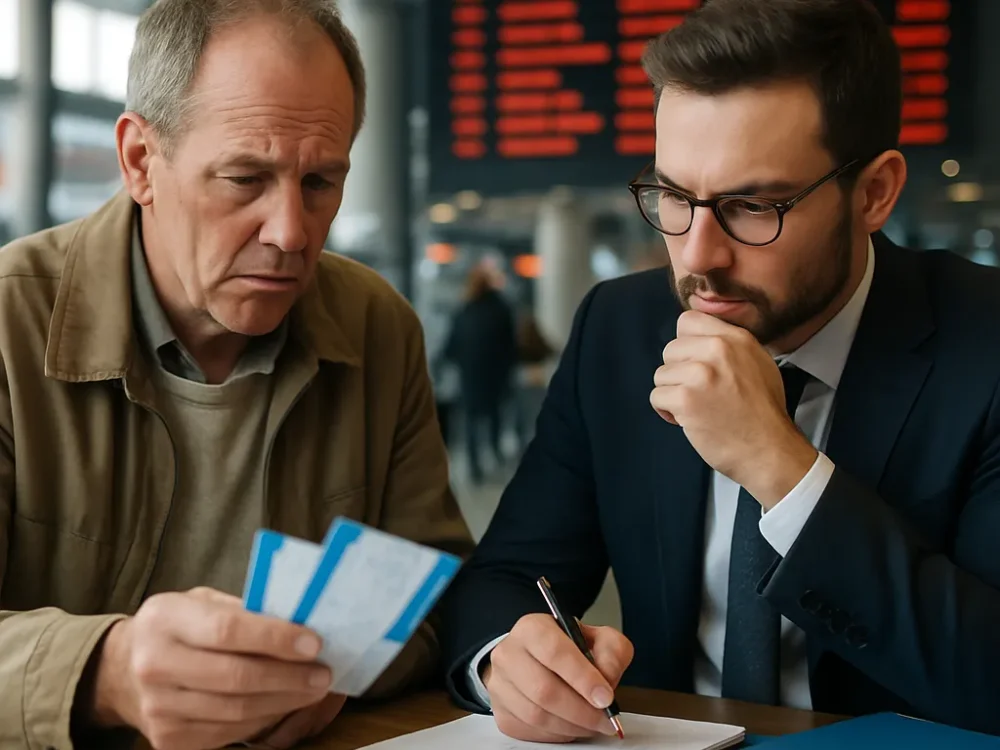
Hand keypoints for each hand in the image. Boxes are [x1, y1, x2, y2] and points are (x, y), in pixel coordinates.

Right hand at [89, 587, 333, 749]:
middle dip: (289, 676)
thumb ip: (243, 609)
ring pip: (236, 711)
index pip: (228, 630)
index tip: (314, 642)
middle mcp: (155, 664)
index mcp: (165, 619)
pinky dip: (264, 719)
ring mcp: (159, 707)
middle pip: (235, 677)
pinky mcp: (167, 739)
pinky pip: (228, 732)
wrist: (121, 671)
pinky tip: (284, 704)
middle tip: (324, 673)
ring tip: (313, 688)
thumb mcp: (201, 602)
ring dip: (284, 701)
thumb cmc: (178, 627)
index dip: (275, 638)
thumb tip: (300, 621)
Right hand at [484, 613, 633, 743]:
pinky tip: (570, 725)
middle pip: (543, 690)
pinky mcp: (501, 712)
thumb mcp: (598, 638)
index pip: (554, 652)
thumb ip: (612, 652)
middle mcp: (509, 654)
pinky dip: (557, 734)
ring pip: (536, 716)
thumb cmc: (569, 650)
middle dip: (581, 711)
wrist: (538, 659)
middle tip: (605, 719)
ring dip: (572, 726)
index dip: (583, 678)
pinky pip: (530, 732)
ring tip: (591, 723)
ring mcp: (500, 685)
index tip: (606, 698)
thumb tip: (607, 679)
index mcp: (532, 629)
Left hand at [650, 310, 816, 507]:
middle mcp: (717, 350)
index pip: (688, 320)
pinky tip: (688, 420)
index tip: (693, 363)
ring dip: (672, 393)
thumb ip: (729, 347)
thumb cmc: (764, 413)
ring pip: (661, 374)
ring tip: (696, 408)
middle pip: (670, 349)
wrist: (769, 450)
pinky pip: (657, 396)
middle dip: (678, 372)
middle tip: (698, 392)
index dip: (685, 344)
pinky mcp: (686, 399)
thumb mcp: (758, 363)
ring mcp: (700, 374)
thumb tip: (699, 340)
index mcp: (735, 338)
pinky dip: (667, 411)